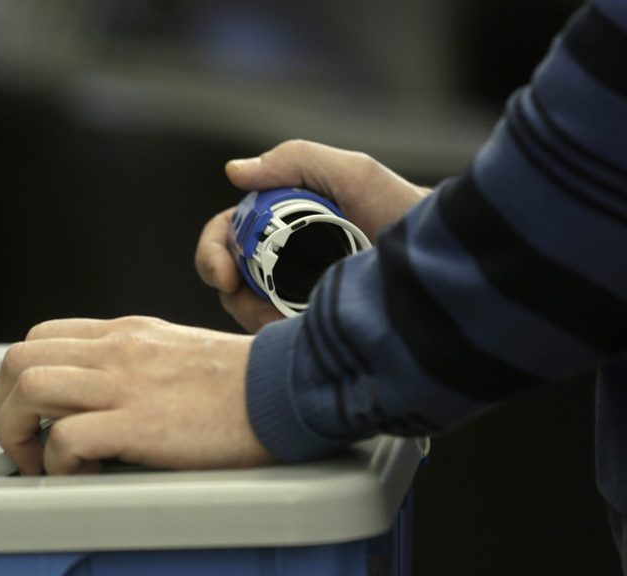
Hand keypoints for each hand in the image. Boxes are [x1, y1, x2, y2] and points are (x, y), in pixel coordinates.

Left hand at [0, 316, 273, 474]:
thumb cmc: (243, 381)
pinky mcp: (139, 423)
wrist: (287, 388)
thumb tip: (102, 393)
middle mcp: (115, 350)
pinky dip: (59, 462)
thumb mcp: (175, 350)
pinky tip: (82, 474)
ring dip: (20, 432)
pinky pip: (67, 437)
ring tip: (43, 463)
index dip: (20, 379)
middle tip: (24, 443)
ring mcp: (124, 384)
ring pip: (28, 387)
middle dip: (4, 407)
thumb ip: (133, 363)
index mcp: (124, 333)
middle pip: (18, 359)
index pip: (41, 338)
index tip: (31, 414)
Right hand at [195, 140, 429, 331]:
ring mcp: (294, 295)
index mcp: (279, 221)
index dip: (212, 254)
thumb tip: (234, 171)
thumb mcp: (352, 174)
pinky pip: (277, 337)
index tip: (224, 273)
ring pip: (247, 311)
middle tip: (237, 295)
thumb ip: (295, 160)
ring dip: (253, 315)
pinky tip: (300, 328)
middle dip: (225, 288)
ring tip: (283, 315)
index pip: (225, 236)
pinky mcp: (310, 325)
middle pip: (227, 278)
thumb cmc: (400, 209)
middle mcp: (280, 259)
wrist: (441, 257)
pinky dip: (278, 334)